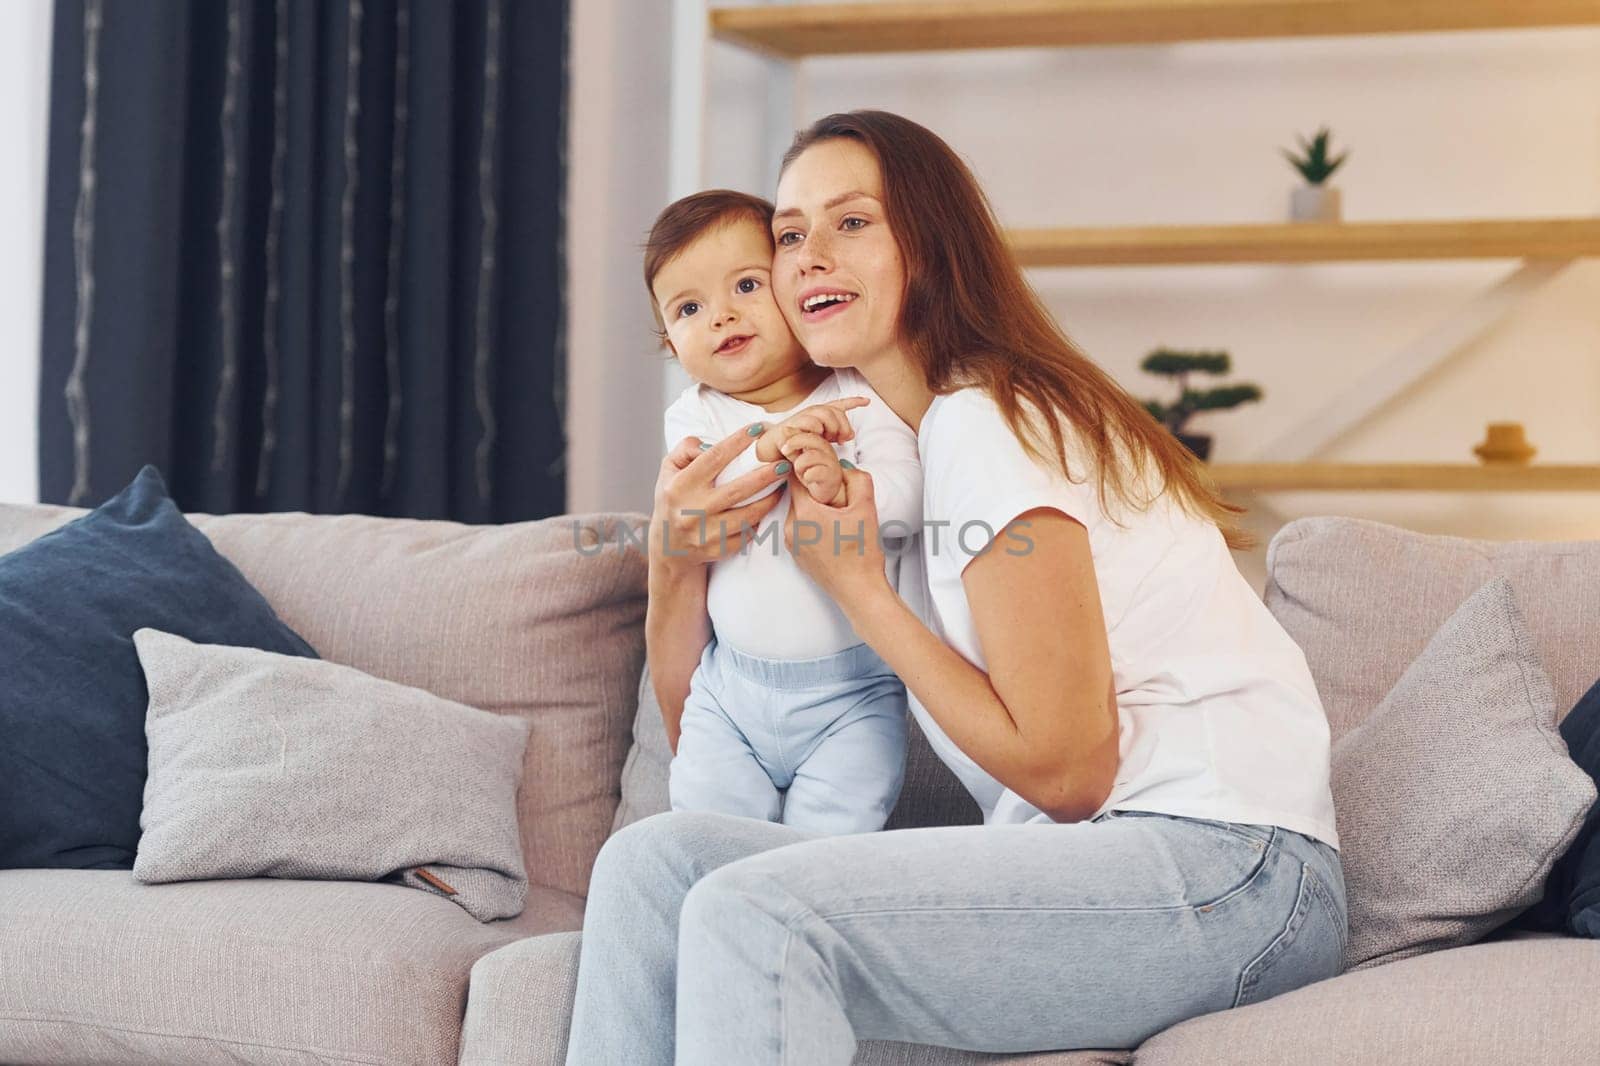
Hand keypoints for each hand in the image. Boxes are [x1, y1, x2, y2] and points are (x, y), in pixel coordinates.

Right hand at [652, 423, 787, 570]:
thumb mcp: (669, 470)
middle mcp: (691, 511)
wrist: (668, 546)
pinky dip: (758, 522)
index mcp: (679, 486)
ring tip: (782, 486)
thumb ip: (685, 449)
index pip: (712, 458)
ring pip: (747, 516)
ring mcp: (705, 534)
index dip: (736, 442)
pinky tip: (765, 509)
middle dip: (765, 475)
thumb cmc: (673, 500)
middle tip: (784, 463)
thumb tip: (709, 443)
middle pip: (737, 490)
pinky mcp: (716, 551)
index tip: (757, 429)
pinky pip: (746, 535)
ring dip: (769, 500)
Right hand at [755, 396, 868, 462]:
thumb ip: (835, 437)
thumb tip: (850, 436)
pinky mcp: (791, 425)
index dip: (853, 402)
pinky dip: (816, 430)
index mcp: (818, 416)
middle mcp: (810, 413)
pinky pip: (809, 423)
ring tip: (828, 440)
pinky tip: (816, 436)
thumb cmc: (796, 449)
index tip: (867, 401)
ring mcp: (800, 418)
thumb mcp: (821, 443)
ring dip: (830, 428)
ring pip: (823, 415)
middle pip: (833, 411)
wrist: (772, 453)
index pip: (838, 405)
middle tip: (842, 439)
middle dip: (842, 425)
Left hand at [779, 430, 846, 506]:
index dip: (795, 432)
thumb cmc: (809, 473)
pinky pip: (816, 472)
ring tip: (799, 471)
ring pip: (812, 455)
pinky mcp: (832, 477)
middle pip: (813, 438)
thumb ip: (790, 443)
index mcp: (819, 441)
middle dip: (794, 442)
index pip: (812, 427)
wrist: (820, 495)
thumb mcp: (795, 455)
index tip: (784, 442)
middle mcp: (827, 450)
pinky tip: (807, 478)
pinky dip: (808, 476)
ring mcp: (831, 463)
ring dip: (800, 464)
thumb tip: (783, 430)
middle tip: (784, 450)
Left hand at [783, 465, 890, 615]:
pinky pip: (800, 530)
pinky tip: (832, 533)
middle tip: (836, 494)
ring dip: (813, 508)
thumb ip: (858, 480)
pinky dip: (812, 526)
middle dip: (814, 490)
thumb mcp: (866, 509)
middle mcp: (790, 528)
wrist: (859, 591)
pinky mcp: (796, 555)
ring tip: (836, 516)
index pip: (796, 478)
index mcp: (804, 513)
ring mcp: (791, 543)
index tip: (821, 469)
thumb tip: (844, 467)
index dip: (809, 469)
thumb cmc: (862, 555)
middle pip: (797, 496)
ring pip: (798, 513)